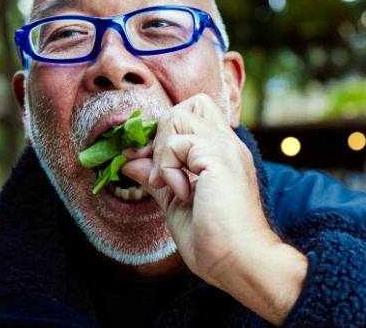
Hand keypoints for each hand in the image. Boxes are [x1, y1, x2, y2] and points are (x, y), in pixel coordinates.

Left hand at [121, 94, 306, 324]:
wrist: (238, 260)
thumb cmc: (213, 241)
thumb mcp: (175, 203)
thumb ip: (155, 178)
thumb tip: (127, 162)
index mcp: (221, 153)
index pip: (194, 115)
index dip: (164, 133)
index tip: (147, 165)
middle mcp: (227, 143)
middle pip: (191, 103)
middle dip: (163, 130)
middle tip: (157, 169)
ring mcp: (224, 147)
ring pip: (177, 116)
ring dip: (160, 150)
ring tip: (167, 184)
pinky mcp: (217, 156)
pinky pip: (175, 142)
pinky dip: (166, 167)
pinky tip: (181, 193)